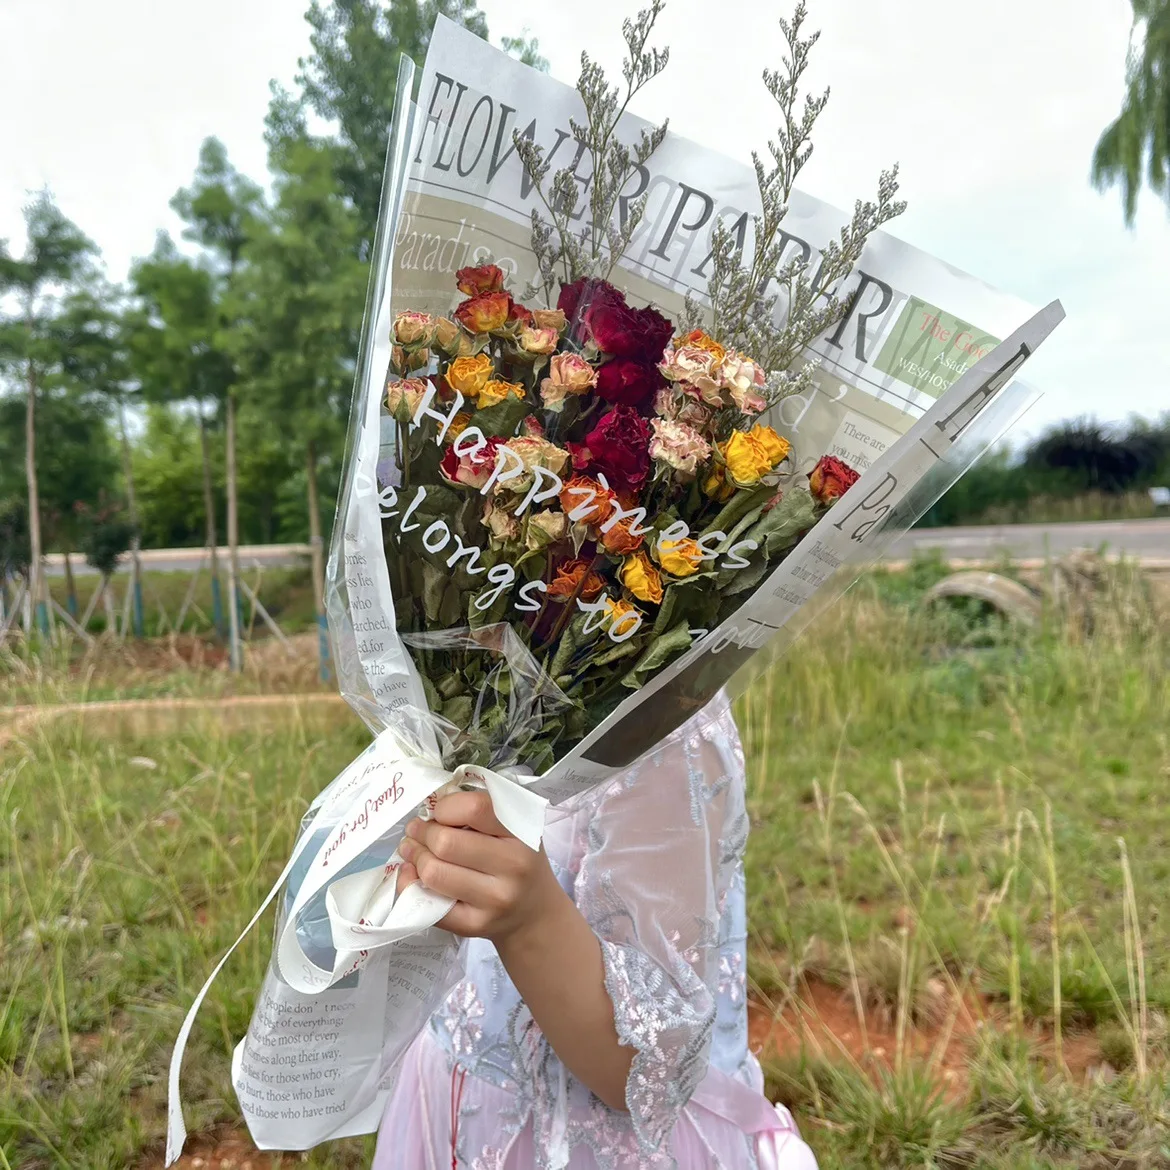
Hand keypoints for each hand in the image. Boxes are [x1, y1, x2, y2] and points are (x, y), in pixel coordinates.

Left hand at [395, 789, 567, 941]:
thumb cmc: (519, 860)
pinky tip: (414, 875)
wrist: (535, 914)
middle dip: (422, 832)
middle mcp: (512, 867)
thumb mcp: (515, 828)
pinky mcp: (474, 925)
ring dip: (414, 857)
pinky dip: (411, 886)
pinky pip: (428, 905)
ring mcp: (493, 900)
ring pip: (433, 873)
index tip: (439, 810)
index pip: (473, 808)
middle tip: (417, 829)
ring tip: (413, 849)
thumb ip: (481, 812)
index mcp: (521, 833)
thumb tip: (432, 806)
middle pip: (445, 843)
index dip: (445, 806)